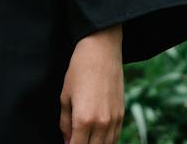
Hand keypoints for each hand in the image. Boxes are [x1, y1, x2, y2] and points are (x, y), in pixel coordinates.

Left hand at [59, 26, 122, 143]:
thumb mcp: (65, 96)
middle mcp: (101, 123)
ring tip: (85, 139)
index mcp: (83, 119)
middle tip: (74, 141)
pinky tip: (97, 139)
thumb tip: (66, 139)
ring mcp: (114, 120)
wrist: (102, 51)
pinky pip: (116, 138)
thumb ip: (65, 122)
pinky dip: (106, 142)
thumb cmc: (79, 70)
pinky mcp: (121, 114)